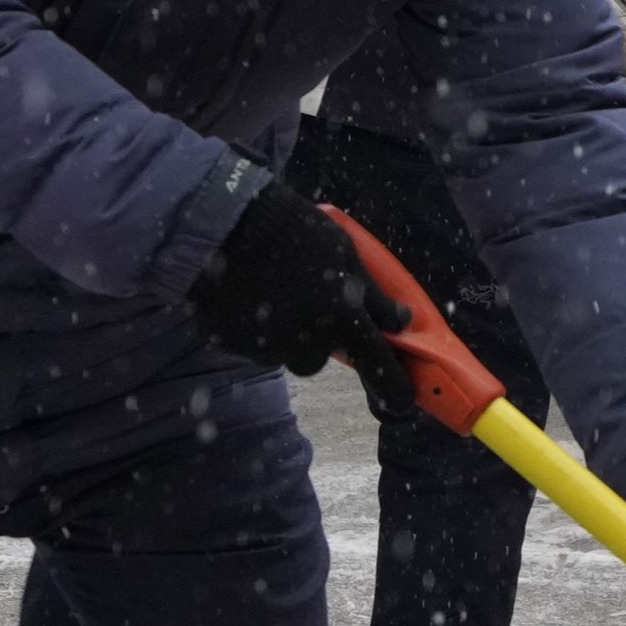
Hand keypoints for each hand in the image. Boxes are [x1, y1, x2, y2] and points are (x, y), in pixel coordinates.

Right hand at [181, 173, 402, 379]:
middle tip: (305, 299)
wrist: (222, 223)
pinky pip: (251, 344)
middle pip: (316, 358)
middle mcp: (305, 343)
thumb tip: (402, 322)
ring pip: (282, 351)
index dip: (393, 389)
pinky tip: (246, 292)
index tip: (400, 402)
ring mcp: (265, 348)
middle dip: (314, 336)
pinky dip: (252, 326)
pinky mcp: (231, 345)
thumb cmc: (294, 231)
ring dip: (283, 331)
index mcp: (341, 320)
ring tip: (271, 288)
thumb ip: (374, 296)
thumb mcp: (345, 254)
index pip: (379, 368)